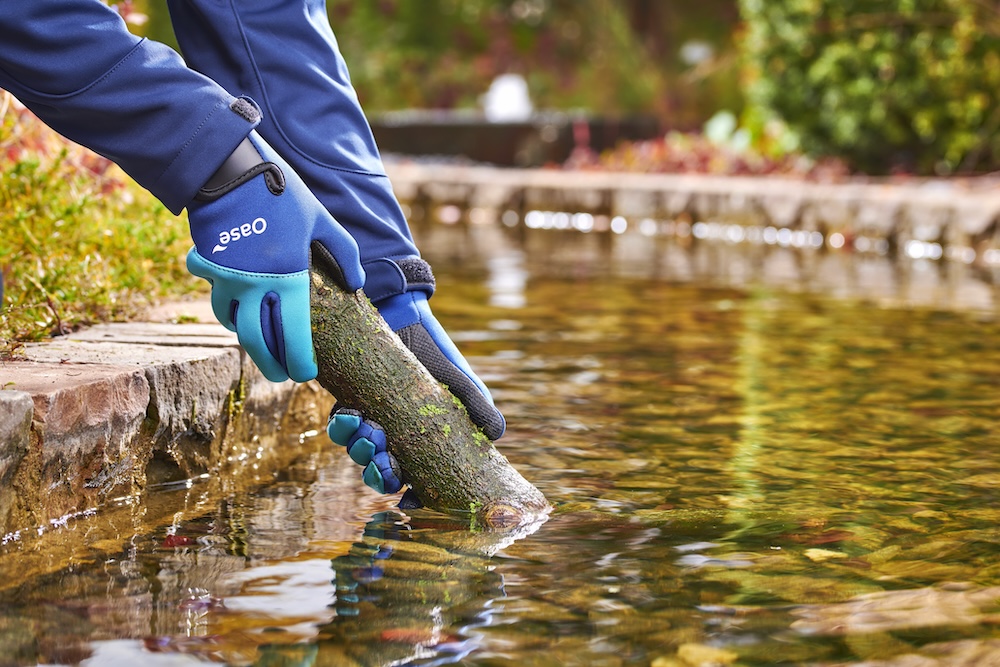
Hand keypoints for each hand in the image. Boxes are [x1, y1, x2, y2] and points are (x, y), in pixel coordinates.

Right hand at [186, 131, 363, 381]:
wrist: (227, 170)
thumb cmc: (282, 195)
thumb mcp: (321, 221)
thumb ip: (344, 253)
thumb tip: (357, 283)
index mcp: (287, 279)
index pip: (293, 336)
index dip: (299, 361)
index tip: (306, 373)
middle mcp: (254, 287)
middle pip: (259, 343)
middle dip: (273, 365)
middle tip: (283, 375)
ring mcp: (228, 280)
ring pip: (235, 327)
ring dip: (250, 343)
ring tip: (264, 350)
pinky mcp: (211, 270)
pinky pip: (220, 304)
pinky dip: (231, 318)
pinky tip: (242, 319)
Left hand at [327, 258, 504, 494]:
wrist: (402, 317)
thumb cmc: (435, 353)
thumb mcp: (460, 382)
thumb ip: (478, 408)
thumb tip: (498, 434)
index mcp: (423, 440)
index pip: (416, 479)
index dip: (413, 495)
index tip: (410, 499)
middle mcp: (394, 435)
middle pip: (382, 472)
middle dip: (381, 473)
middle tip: (386, 461)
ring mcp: (370, 420)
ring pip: (359, 452)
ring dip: (362, 450)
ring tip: (371, 433)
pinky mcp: (349, 402)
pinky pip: (340, 427)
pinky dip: (344, 427)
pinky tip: (354, 416)